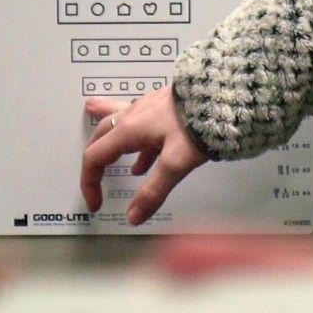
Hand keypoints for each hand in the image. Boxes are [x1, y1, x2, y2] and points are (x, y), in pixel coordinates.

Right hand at [79, 88, 205, 224]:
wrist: (222, 95)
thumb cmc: (197, 126)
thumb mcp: (175, 163)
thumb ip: (153, 191)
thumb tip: (133, 217)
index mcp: (128, 129)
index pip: (94, 157)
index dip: (89, 182)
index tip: (97, 203)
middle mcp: (132, 115)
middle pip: (100, 138)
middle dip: (93, 162)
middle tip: (92, 182)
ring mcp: (147, 108)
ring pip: (117, 125)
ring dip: (108, 143)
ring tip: (106, 159)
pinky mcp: (163, 106)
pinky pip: (139, 124)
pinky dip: (135, 143)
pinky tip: (145, 157)